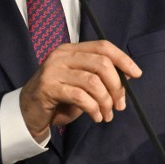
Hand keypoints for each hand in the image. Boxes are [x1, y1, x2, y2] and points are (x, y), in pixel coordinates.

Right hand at [19, 40, 141, 140]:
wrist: (28, 113)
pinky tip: (96, 117)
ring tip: (107, 115)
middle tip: (120, 105)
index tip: (137, 74)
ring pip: (92, 81)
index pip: (102, 46)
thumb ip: (100, 77)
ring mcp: (53, 70)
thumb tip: (127, 76)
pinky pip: (80, 96)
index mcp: (71, 50)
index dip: (122, 59)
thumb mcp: (82, 85)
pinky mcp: (48, 87)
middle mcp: (62, 55)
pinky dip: (93, 108)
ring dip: (105, 101)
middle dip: (116, 86)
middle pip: (101, 63)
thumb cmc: (59, 99)